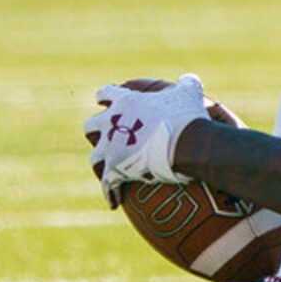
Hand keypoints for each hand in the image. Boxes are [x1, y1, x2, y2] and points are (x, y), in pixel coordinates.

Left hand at [85, 75, 210, 203]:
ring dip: (101, 163)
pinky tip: (114, 201)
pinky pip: (107, 185)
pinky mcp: (114, 170)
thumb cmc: (187, 116)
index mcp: (125, 102)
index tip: (105, 100)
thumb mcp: (190, 93)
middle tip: (108, 135)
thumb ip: (185, 84)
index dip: (105, 96)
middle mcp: (111, 123)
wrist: (188, 144)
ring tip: (108, 169)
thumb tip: (187, 80)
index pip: (105, 93)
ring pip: (94, 158)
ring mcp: (110, 148)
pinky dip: (110, 193)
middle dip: (96, 130)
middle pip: (90, 126)